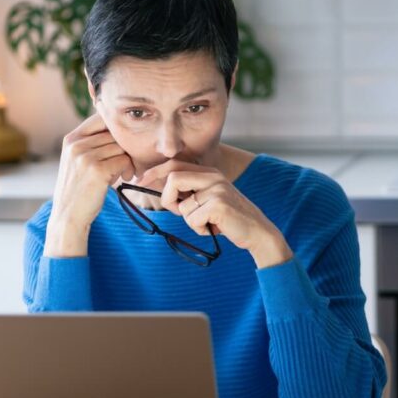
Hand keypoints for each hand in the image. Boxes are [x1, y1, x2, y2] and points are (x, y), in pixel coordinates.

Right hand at [45, 114, 132, 256]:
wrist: (68, 216)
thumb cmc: (78, 189)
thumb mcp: (77, 161)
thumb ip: (91, 143)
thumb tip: (120, 127)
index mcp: (71, 139)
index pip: (101, 118)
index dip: (117, 128)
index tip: (123, 143)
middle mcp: (76, 144)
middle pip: (114, 133)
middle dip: (124, 148)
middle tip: (125, 164)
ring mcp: (85, 157)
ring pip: (121, 147)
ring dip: (128, 160)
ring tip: (123, 173)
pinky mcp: (97, 170)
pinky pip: (124, 161)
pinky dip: (128, 170)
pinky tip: (123, 179)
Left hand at [139, 160, 292, 268]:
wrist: (257, 232)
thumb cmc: (229, 219)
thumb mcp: (209, 200)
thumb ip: (190, 192)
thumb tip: (163, 191)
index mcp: (209, 172)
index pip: (174, 165)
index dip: (154, 172)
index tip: (139, 181)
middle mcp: (213, 177)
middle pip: (173, 179)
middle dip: (168, 199)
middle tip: (178, 212)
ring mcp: (217, 189)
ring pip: (182, 206)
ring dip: (190, 221)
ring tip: (207, 223)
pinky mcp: (219, 205)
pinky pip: (192, 219)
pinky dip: (199, 229)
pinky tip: (214, 229)